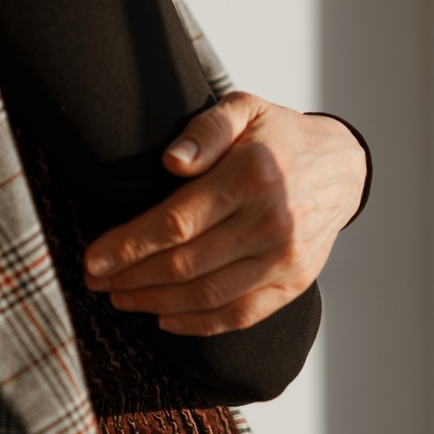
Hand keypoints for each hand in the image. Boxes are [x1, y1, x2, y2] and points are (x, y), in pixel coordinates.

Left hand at [82, 91, 366, 335]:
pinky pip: (240, 314)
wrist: (341, 168)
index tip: (92, 258)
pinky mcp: (295, 282)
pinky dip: (198, 324)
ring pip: (207, 295)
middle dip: (131, 278)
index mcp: (253, 174)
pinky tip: (165, 319)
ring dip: (155, 303)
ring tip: (121, 298)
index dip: (128, 245)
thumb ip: (206, 128)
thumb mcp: (245, 108)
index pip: (176, 221)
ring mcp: (286, 257)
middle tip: (95, 281)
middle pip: (185, 264)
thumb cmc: (279, 137)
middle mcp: (273, 220)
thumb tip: (172, 161)